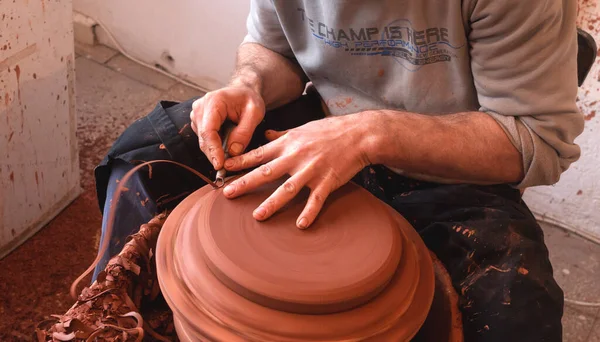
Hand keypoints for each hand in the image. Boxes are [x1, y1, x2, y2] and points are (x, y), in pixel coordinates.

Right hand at [190, 85, 264, 169]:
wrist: (242, 92)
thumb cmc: (249, 99)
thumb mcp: (255, 113)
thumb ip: (244, 132)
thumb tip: (233, 152)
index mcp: (213, 102)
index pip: (209, 131)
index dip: (213, 150)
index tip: (219, 165)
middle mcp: (200, 108)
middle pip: (204, 139)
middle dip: (215, 155)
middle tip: (228, 169)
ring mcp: (196, 115)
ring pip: (203, 142)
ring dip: (216, 152)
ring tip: (231, 155)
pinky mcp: (198, 123)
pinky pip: (205, 140)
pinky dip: (215, 148)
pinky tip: (226, 148)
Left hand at [222, 113, 373, 228]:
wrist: (359, 134)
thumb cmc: (331, 131)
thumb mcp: (302, 128)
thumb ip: (283, 135)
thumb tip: (266, 135)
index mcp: (288, 144)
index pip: (258, 153)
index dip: (240, 161)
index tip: (224, 168)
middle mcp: (296, 157)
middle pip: (266, 172)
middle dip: (245, 183)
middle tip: (227, 194)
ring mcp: (311, 170)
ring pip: (288, 189)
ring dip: (272, 203)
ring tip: (257, 216)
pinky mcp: (327, 181)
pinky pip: (316, 200)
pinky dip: (309, 212)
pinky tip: (300, 225)